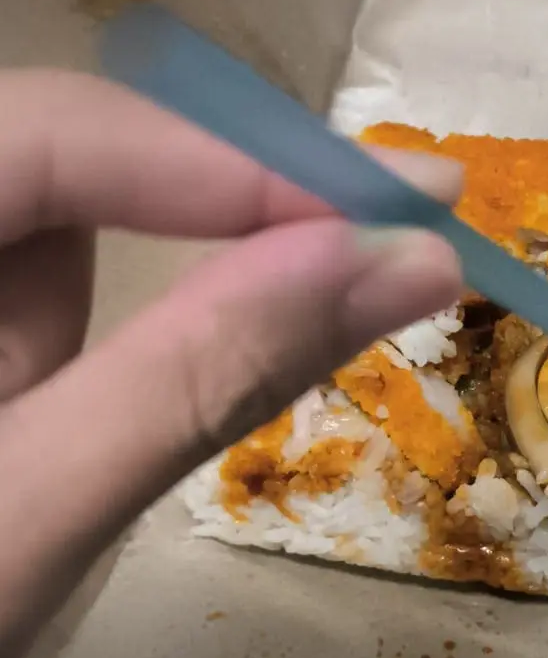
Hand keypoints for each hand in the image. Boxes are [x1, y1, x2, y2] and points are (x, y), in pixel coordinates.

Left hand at [0, 71, 462, 657]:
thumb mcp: (29, 523)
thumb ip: (201, 375)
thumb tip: (401, 253)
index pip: (38, 134)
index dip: (221, 156)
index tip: (400, 203)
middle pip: (49, 155)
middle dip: (214, 195)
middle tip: (389, 236)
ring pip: (50, 227)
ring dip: (175, 260)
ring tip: (279, 320)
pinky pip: (32, 300)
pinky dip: (119, 335)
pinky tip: (175, 379)